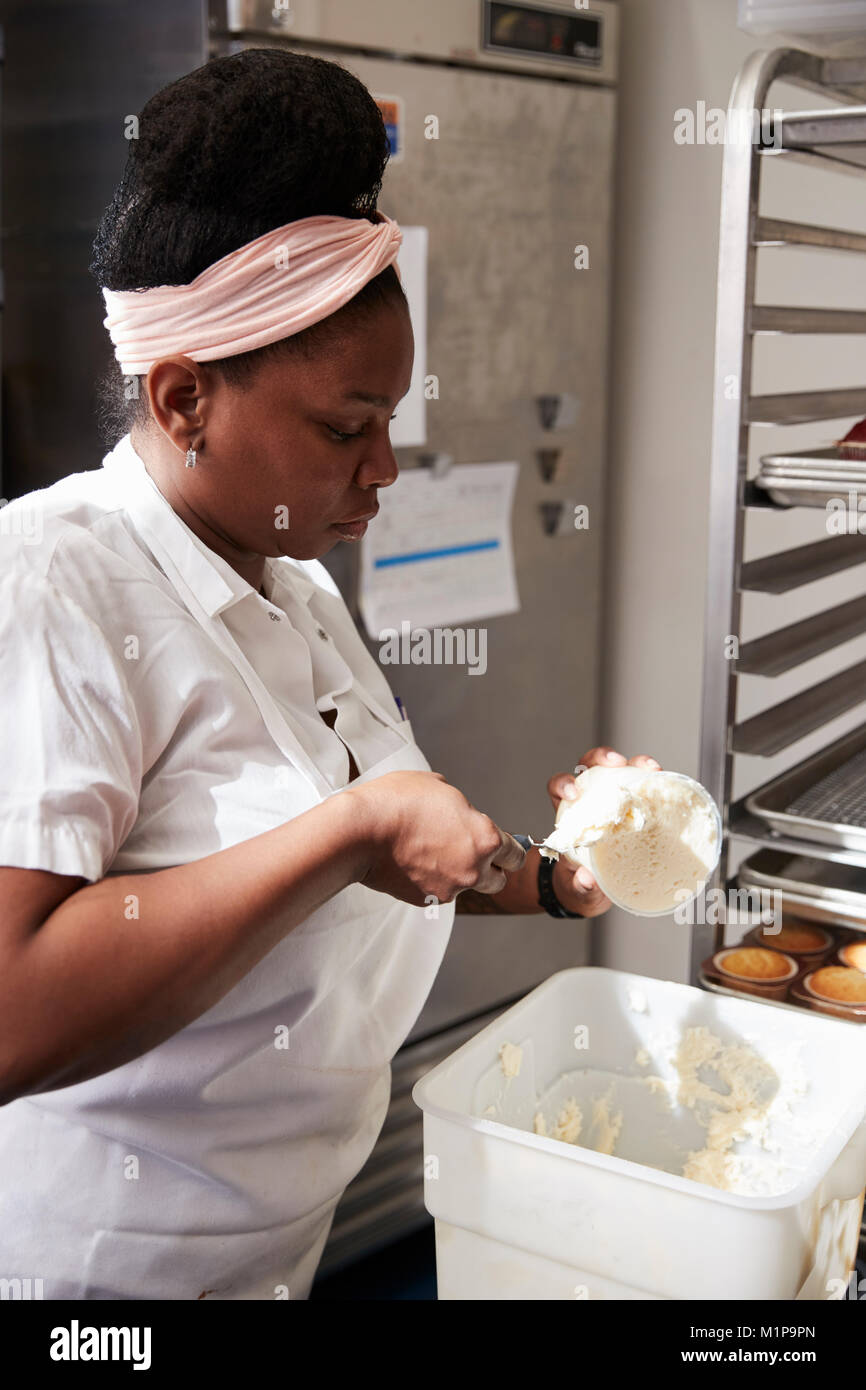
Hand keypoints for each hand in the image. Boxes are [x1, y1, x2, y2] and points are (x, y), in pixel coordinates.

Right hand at [345, 769, 525, 906]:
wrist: (361, 831)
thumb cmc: (397, 803)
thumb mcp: (438, 786)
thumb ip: (460, 805)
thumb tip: (460, 811)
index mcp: (484, 837)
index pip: (515, 854)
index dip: (509, 849)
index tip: (505, 849)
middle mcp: (474, 868)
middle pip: (499, 880)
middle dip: (490, 869)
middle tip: (472, 854)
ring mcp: (450, 888)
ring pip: (466, 887)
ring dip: (459, 875)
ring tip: (433, 853)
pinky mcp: (427, 899)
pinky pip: (438, 892)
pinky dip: (431, 881)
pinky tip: (413, 862)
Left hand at [545, 746, 662, 917]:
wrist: (598, 889)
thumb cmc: (581, 882)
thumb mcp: (577, 888)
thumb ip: (579, 885)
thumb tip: (586, 880)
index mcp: (569, 814)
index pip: (559, 787)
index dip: (564, 783)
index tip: (573, 792)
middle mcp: (590, 799)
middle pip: (591, 766)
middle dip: (602, 758)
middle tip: (616, 764)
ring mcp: (614, 799)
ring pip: (622, 770)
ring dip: (635, 763)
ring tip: (650, 768)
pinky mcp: (637, 806)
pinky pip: (646, 787)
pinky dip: (656, 782)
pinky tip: (667, 783)